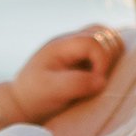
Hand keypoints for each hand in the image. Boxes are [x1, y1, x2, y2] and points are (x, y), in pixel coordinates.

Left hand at [0, 25, 125, 126]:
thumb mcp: (51, 90)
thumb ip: (76, 84)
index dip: (102, 61)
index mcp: (62, 45)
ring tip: (102, 75)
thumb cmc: (35, 95)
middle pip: (104, 33)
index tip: (97, 83)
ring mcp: (78, 47)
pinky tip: (102, 74)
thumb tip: (101, 80)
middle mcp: (71, 41)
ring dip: (112, 55)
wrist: (23, 101)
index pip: (93, 41)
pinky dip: (111, 58)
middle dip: (109, 57)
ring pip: (107, 37)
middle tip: (98, 79)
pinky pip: (105, 48)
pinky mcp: (83, 56)